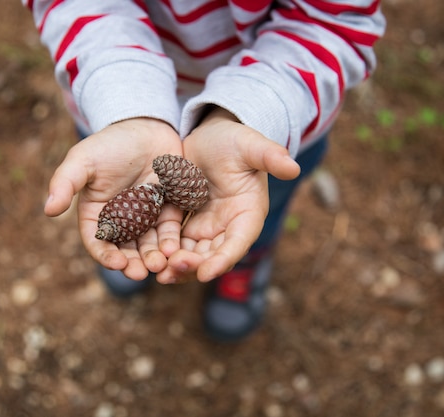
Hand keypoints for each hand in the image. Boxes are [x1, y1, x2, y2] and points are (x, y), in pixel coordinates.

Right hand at [44, 118, 183, 279]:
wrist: (146, 126)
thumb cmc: (110, 143)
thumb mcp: (83, 160)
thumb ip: (65, 183)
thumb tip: (48, 210)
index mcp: (97, 214)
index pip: (98, 242)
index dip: (106, 255)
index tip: (117, 263)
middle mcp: (121, 221)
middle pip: (126, 250)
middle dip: (133, 263)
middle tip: (142, 272)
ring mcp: (146, 217)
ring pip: (149, 244)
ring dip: (154, 257)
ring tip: (161, 264)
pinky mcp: (168, 209)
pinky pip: (170, 230)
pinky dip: (172, 241)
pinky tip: (175, 248)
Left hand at [159, 108, 300, 282]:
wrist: (210, 135)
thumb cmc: (234, 139)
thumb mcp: (251, 145)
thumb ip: (270, 156)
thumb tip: (293, 167)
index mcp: (248, 214)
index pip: (238, 242)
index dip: (223, 259)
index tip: (205, 273)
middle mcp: (228, 226)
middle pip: (212, 255)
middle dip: (194, 266)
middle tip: (172, 271)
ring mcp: (206, 226)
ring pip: (192, 254)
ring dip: (177, 265)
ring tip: (159, 273)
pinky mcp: (185, 222)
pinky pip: (175, 242)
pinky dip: (164, 252)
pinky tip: (150, 259)